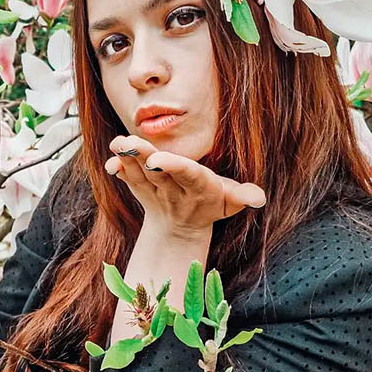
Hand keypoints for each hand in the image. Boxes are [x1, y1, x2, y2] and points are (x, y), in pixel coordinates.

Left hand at [105, 134, 265, 234]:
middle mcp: (174, 190)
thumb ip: (244, 196)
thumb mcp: (232, 201)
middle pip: (157, 172)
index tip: (155, 161)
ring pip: (139, 174)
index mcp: (198, 188)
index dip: (172, 166)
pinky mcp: (140, 190)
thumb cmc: (213, 203)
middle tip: (127, 143)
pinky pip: (129, 180)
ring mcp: (154, 191)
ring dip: (126, 159)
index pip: (186, 174)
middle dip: (142, 157)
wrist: (182, 228)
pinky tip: (111, 162)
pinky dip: (120, 171)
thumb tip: (260, 199)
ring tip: (117, 143)